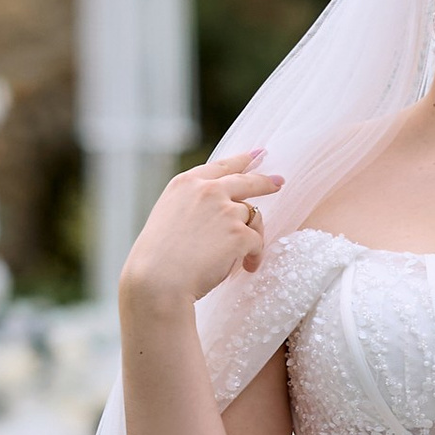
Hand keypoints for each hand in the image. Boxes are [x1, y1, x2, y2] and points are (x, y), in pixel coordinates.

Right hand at [120, 153, 283, 314]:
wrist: (157, 281)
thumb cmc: (157, 258)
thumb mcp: (168, 216)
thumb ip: (193, 205)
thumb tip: (221, 210)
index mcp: (185, 184)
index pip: (220, 167)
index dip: (242, 160)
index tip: (258, 154)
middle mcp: (207, 190)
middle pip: (247, 181)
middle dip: (265, 182)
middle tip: (278, 182)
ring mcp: (225, 209)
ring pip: (254, 216)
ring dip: (253, 235)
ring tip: (245, 257)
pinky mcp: (239, 233)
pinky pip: (258, 241)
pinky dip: (255, 255)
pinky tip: (247, 266)